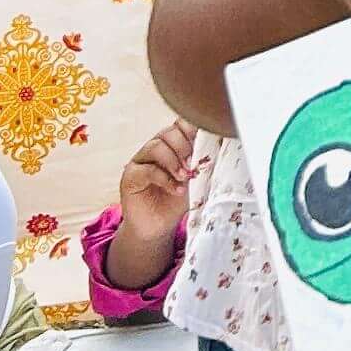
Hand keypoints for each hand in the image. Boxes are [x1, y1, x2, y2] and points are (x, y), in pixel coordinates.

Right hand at [118, 115, 195, 241]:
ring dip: (173, 161)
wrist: (159, 226)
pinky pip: (147, 169)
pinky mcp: (130, 176)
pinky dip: (164, 178)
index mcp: (173, 144)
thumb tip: (220, 147)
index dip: (193, 130)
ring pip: (156, 146)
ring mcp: (141, 160)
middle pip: (169, 132)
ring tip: (184, 177)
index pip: (181, 124)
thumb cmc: (178, 200)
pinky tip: (176, 189)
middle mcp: (156, 147)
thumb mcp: (195, 179)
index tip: (204, 144)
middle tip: (193, 165)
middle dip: (184, 146)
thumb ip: (203, 163)